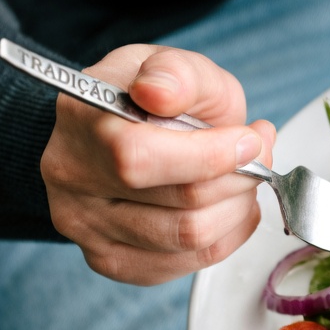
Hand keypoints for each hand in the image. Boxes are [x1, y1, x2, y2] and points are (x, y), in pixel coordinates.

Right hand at [41, 45, 272, 285]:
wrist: (116, 134)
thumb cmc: (151, 101)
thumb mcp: (171, 65)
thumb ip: (177, 72)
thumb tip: (160, 91)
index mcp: (82, 119)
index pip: (141, 158)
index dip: (212, 155)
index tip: (250, 140)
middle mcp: (73, 177)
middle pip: (181, 203)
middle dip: (238, 179)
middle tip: (257, 155)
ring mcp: (85, 225)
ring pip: (191, 238)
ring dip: (237, 209)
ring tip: (243, 180)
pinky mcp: (110, 260)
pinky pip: (188, 263)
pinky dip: (227, 235)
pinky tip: (227, 207)